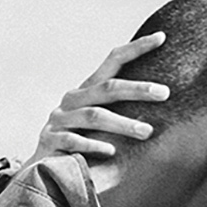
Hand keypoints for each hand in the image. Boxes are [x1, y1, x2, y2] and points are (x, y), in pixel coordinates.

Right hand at [29, 32, 170, 161]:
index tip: (162, 37)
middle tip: (164, 93)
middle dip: (137, 89)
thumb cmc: (80, 144)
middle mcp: (72, 99)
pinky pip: (74, 141)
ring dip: (122, 123)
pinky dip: (93, 145)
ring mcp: (59, 119)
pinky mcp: (49, 140)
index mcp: (87, 90)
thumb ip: (120, 110)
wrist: (42, 169)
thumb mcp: (99, 123)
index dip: (136, 48)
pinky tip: (112, 152)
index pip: (113, 61)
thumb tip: (160, 99)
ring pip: (94, 116)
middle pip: (108, 89)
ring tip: (147, 132)